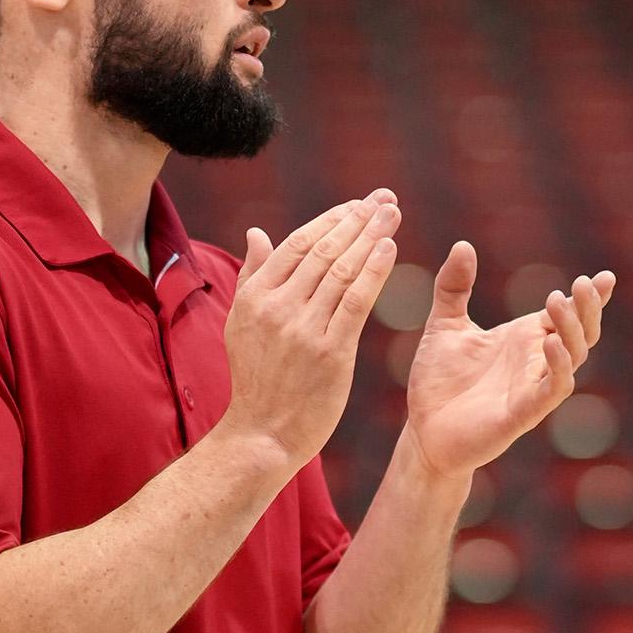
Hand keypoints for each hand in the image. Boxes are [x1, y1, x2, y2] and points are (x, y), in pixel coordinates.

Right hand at [221, 191, 400, 468]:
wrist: (262, 434)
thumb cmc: (256, 380)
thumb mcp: (241, 324)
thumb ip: (253, 276)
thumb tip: (257, 233)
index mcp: (255, 297)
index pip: (297, 244)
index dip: (331, 220)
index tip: (357, 204)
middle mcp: (277, 308)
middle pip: (323, 251)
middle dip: (357, 220)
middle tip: (384, 198)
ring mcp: (303, 329)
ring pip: (341, 271)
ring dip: (371, 237)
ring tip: (392, 214)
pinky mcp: (330, 352)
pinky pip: (355, 302)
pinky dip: (373, 272)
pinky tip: (389, 248)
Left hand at [404, 244, 614, 481]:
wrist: (423, 432)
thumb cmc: (439, 382)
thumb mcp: (444, 325)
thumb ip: (454, 287)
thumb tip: (462, 244)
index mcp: (524, 340)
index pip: (565, 314)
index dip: (589, 298)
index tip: (605, 277)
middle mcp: (535, 362)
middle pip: (579, 333)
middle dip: (587, 309)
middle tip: (584, 284)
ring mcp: (531, 389)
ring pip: (571, 358)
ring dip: (571, 331)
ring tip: (559, 303)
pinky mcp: (521, 415)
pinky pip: (550, 391)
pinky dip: (557, 368)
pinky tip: (550, 345)